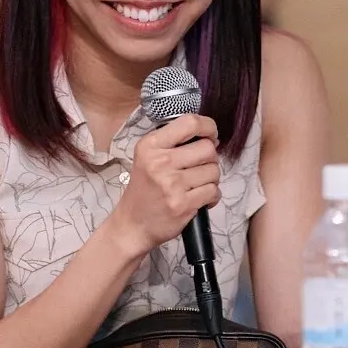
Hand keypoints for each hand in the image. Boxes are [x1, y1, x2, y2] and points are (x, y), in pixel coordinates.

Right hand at [108, 114, 221, 253]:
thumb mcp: (148, 157)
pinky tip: (199, 198)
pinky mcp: (182, 204)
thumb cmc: (145, 190)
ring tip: (196, 185)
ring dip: (211, 179)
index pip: (191, 122)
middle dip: (210, 158)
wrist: (133, 224)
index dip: (209, 127)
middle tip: (200, 167)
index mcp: (151, 146)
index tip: (211, 135)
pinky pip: (214, 191)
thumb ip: (173, 142)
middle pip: (208, 148)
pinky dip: (212, 195)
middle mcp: (160, 162)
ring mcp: (172, 184)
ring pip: (214, 171)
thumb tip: (208, 134)